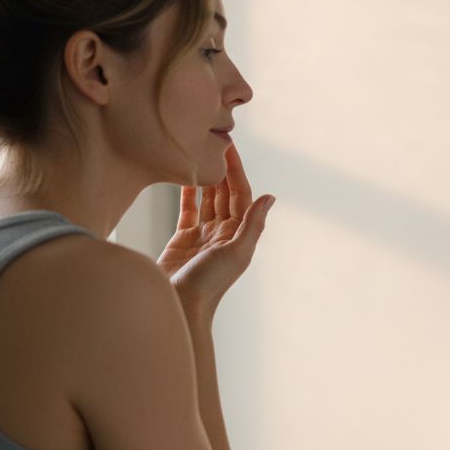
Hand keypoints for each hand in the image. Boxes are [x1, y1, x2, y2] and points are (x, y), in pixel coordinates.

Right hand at [156, 144, 273, 315]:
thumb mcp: (236, 254)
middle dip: (222, 170)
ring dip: (207, 178)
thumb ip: (253, 225)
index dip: (236, 171)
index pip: (241, 195)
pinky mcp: (183, 240)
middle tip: (214, 143)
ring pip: (207, 200)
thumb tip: (270, 197)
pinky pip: (188, 211)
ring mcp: (203, 237)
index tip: (229, 148)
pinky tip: (185, 176)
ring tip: (201, 154)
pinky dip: (188, 194)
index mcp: (239, 236)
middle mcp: (224, 234)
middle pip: (225, 195)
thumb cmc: (209, 284)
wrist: (179, 306)